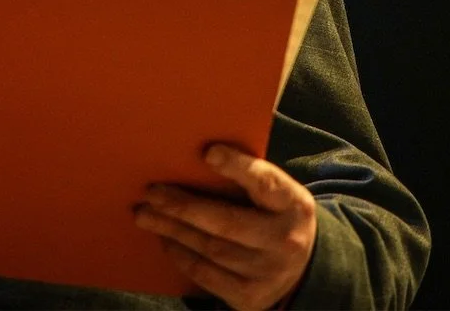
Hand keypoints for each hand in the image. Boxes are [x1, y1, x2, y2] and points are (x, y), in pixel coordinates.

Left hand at [134, 143, 316, 310]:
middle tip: (151, 193)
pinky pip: (205, 274)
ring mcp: (266, 273)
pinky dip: (180, 255)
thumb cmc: (277, 218)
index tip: (209, 153)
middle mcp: (285, 241)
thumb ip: (250, 181)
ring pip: (210, 248)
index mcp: (294, 204)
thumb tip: (198, 160)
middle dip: (183, 207)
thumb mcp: (278, 196)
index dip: (238, 167)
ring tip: (146, 215)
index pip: (266, 182)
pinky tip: (166, 239)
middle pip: (226, 222)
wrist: (303, 271)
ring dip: (173, 230)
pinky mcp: (248, 297)